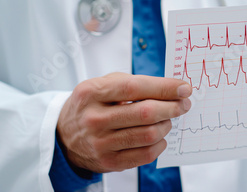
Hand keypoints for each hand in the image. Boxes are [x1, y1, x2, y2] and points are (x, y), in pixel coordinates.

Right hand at [57, 72, 191, 172]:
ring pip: (148, 135)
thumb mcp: (102, 85)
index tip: (184, 88)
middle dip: (172, 107)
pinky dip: (159, 145)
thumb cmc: (91, 105)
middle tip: (183, 105)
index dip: (164, 88)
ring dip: (166, 126)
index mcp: (93, 93)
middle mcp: (94, 118)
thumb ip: (133, 83)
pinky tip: (159, 136)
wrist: (62, 135)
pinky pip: (145, 155)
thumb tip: (171, 89)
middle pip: (145, 113)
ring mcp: (100, 143)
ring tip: (168, 120)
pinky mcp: (108, 162)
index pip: (135, 88)